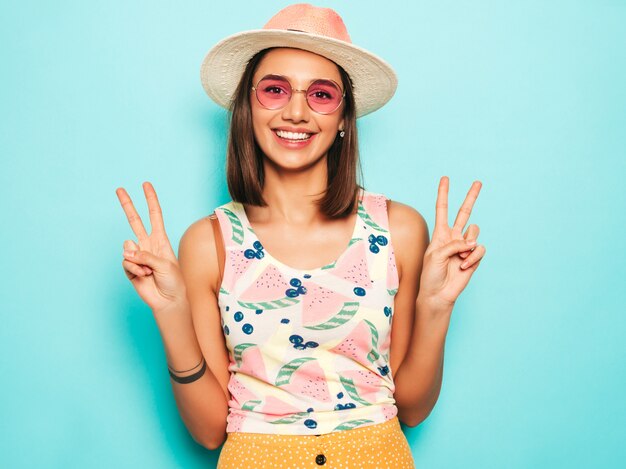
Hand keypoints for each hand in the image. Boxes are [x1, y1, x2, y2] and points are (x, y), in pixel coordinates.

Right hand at [116, 182, 186, 313]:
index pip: (154, 215)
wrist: (169, 300)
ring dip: (138, 260)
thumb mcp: (165, 264)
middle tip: (119, 189)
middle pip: (135, 220)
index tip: (146, 185)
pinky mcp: (130, 268)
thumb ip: (146, 255)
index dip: (150, 200)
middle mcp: (147, 245)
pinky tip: (143, 276)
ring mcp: (137, 256)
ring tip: (149, 271)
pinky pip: (126, 262)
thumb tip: (127, 250)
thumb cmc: (174, 281)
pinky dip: (134, 269)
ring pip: (128, 247)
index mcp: (160, 240)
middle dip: (127, 204)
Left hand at [418, 176, 485, 311]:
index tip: (445, 178)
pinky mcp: (474, 257)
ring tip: (459, 258)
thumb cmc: (431, 275)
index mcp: (440, 233)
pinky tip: (463, 266)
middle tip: (478, 182)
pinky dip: (471, 258)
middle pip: (464, 212)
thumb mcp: (435, 255)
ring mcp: (465, 246)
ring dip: (467, 245)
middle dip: (471, 197)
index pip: (442, 209)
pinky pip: (478, 250)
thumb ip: (453, 244)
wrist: (438, 293)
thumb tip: (472, 243)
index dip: (443, 194)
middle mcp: (454, 237)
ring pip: (474, 231)